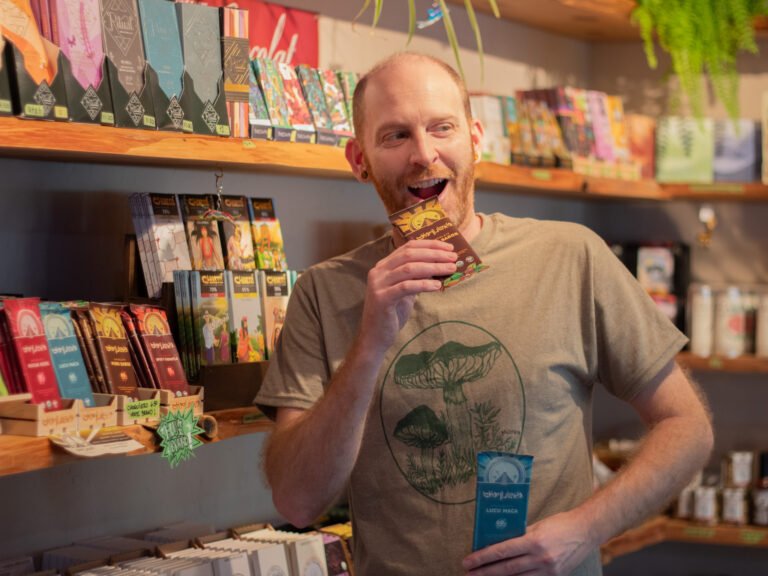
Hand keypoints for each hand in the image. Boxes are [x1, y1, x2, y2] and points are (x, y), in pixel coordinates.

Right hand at [359, 239, 456, 354]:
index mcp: (384, 266)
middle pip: (410, 254)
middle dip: (434, 254)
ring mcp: (379, 284)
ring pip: (409, 269)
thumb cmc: (392, 314)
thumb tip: (439, 266)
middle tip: (453, 257)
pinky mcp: (382, 298)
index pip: (408, 247)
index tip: (448, 247)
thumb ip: (416, 277)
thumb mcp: (406, 291)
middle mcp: (379, 271)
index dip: (429, 245)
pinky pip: (406, 287)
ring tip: (450, 269)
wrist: (375, 337)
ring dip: (433, 267)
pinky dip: (423, 284)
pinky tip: (437, 286)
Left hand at [462, 512, 594, 575]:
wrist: (586, 531)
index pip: (502, 551)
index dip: (483, 557)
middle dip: (485, 572)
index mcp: (534, 541)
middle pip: (507, 569)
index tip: (468, 562)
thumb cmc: (560, 524)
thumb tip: (499, 543)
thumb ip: (519, 535)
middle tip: (469, 574)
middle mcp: (541, 558)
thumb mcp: (537, 525)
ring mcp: (548, 570)